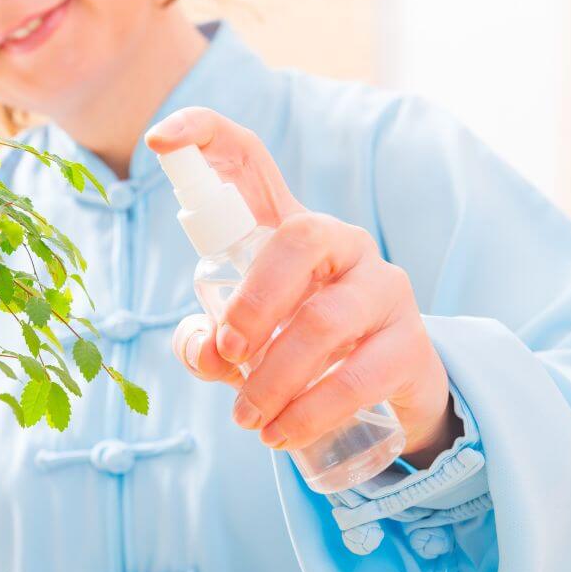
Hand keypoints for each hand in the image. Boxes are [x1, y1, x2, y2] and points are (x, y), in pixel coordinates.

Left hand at [145, 107, 460, 465]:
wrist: (385, 391)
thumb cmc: (294, 349)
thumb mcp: (241, 341)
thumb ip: (206, 342)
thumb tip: (206, 352)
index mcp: (285, 228)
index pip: (249, 158)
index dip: (204, 136)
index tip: (159, 139)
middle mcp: (340, 242)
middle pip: (297, 239)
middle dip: (251, 302)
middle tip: (226, 355)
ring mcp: (383, 287)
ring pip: (324, 321)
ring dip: (273, 378)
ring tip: (247, 418)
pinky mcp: (410, 343)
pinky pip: (358, 376)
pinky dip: (310, 411)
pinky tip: (282, 435)